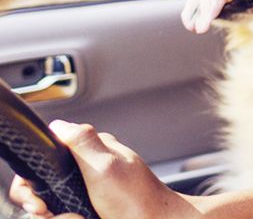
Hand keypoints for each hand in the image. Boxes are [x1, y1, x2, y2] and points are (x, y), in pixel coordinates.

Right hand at [7, 121, 201, 218]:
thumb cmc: (137, 200)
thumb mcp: (106, 166)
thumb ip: (83, 142)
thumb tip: (58, 125)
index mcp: (92, 149)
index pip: (46, 156)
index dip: (34, 181)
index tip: (39, 202)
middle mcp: (90, 164)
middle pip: (46, 182)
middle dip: (44, 202)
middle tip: (58, 214)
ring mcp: (91, 186)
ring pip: (56, 199)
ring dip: (60, 214)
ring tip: (78, 218)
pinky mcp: (93, 202)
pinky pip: (68, 210)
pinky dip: (69, 217)